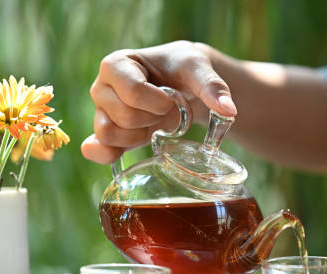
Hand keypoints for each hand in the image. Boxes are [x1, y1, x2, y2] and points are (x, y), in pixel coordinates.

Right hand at [82, 41, 236, 163]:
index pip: (132, 92)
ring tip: (155, 123)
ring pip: (110, 135)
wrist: (183, 84)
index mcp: (116, 64)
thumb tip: (229, 111)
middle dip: (152, 119)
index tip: (171, 98)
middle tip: (166, 110)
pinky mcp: (107, 134)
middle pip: (123, 117)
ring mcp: (102, 112)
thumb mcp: (199, 70)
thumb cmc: (185, 69)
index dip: (158, 102)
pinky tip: (118, 157)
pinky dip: (107, 155)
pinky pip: (97, 150)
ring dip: (140, 136)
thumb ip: (212, 87)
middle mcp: (102, 88)